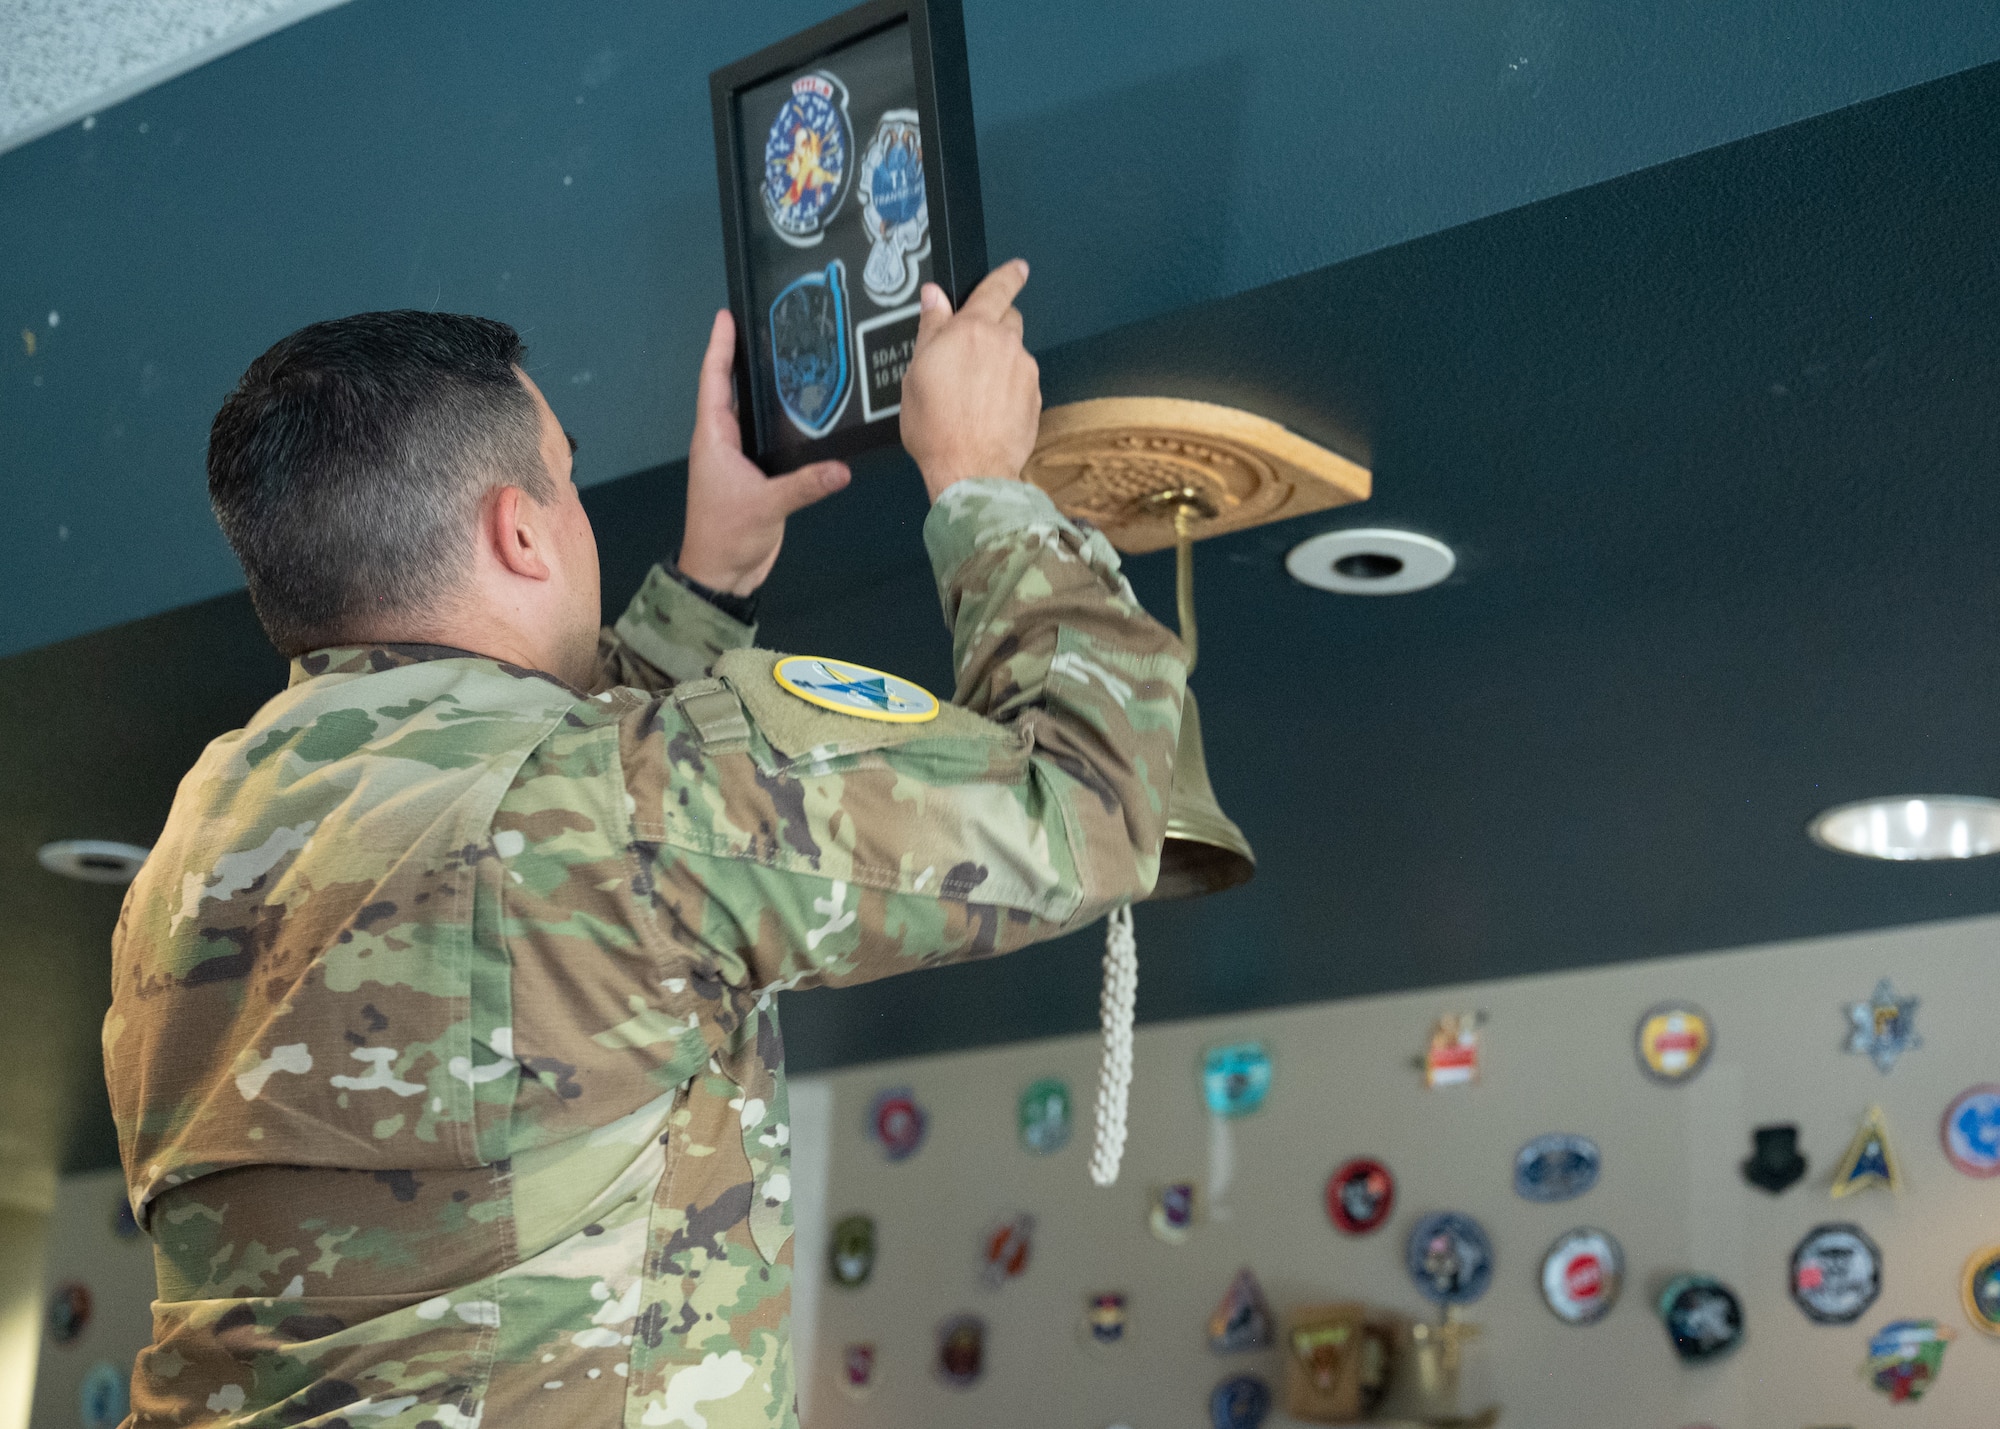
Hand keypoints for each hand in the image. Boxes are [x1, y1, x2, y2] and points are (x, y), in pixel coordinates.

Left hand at [679, 309, 849, 594]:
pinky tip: (806, 414)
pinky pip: (770, 440)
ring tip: (793, 360)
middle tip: (770, 327)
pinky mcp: (758, 477)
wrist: (721, 576)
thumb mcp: (766, 506)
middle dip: (745, 358)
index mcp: (713, 439)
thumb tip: (842, 468)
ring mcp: (739, 459)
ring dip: (766, 390)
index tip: (727, 315)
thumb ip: (805, 485)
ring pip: (752, 415)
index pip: (714, 382)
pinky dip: (783, 423)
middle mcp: (724, 442)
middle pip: (732, 390)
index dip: (719, 347)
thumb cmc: (726, 536)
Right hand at [899, 260, 1041, 501]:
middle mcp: (1005, 345)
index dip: (1008, 275)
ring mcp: (1024, 372)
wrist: (970, 469)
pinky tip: (987, 409)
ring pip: (1014, 354)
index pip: (996, 289)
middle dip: (995, 326)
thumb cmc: (937, 427)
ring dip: (999, 363)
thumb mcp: (917, 372)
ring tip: (972, 392)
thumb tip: (934, 298)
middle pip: (1008, 320)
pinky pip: (1021, 383)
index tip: (1017, 268)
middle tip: (972, 348)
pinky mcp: (1034, 399)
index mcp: (972, 330)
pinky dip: (1008, 389)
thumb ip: (931, 329)